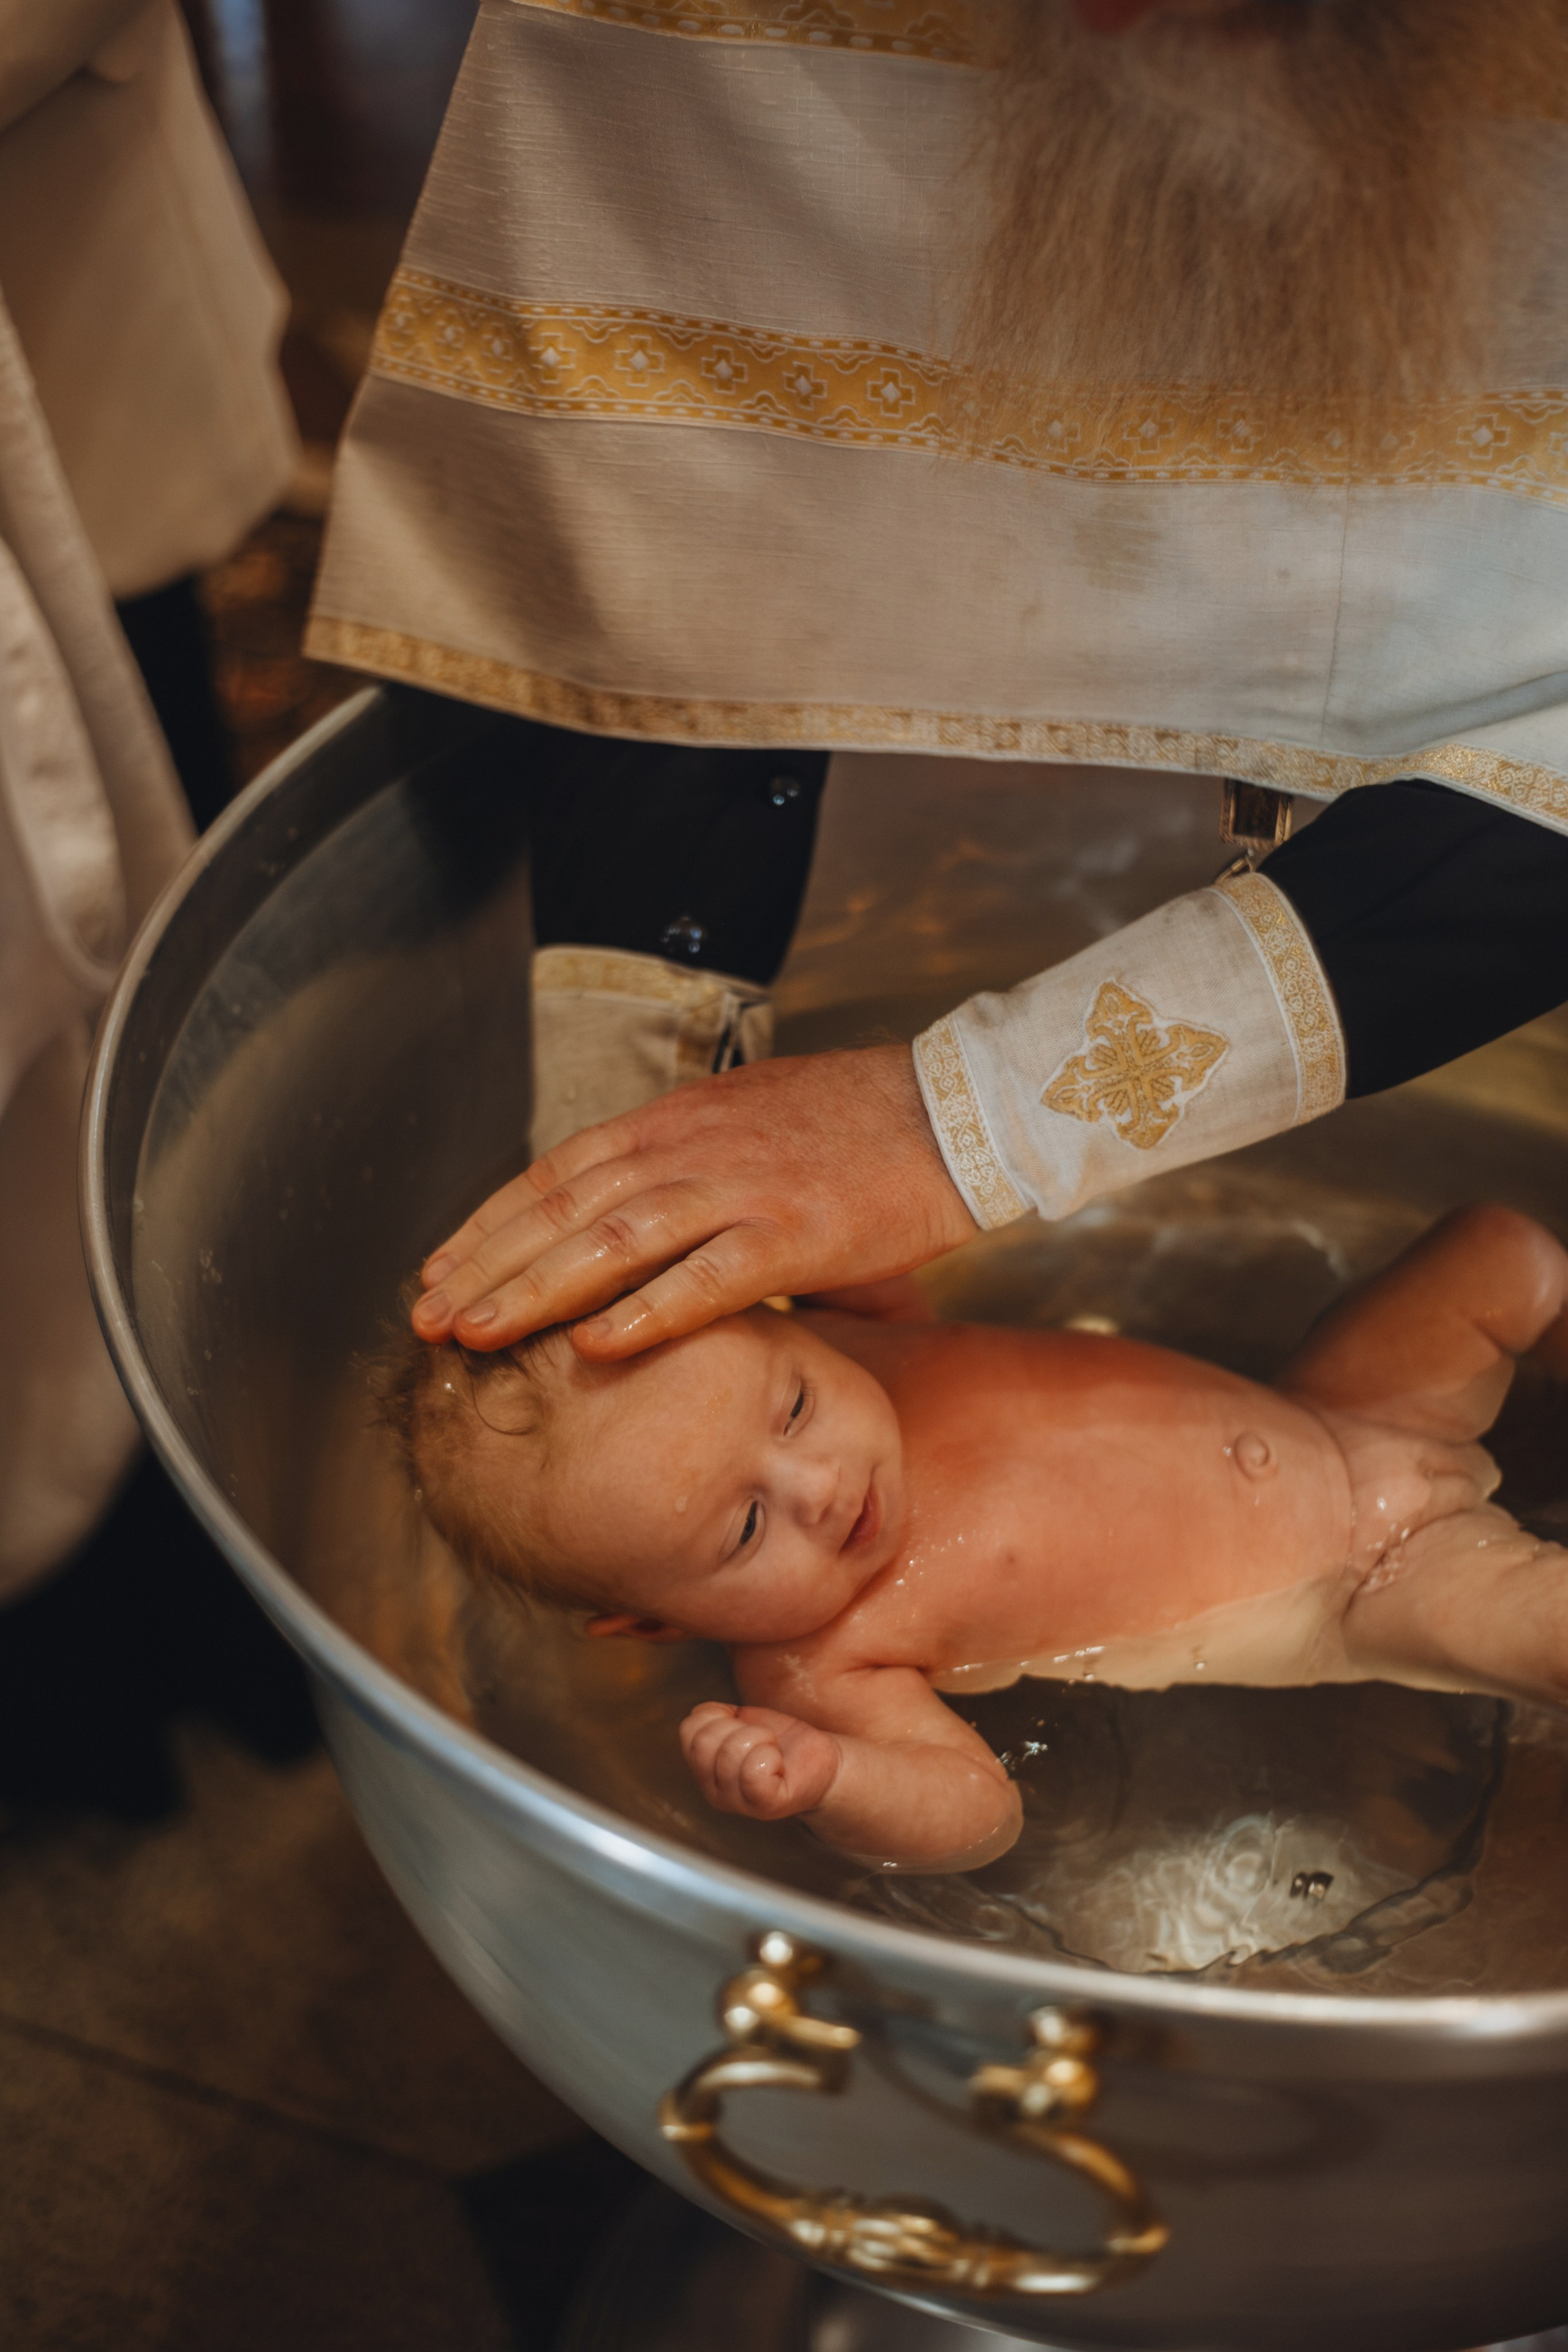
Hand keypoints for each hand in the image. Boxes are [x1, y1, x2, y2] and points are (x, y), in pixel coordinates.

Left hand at [413, 1042, 974, 1359]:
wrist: (953, 1108)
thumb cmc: (855, 1128)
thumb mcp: (745, 1127)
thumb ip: (684, 1170)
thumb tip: (634, 1223)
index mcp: (674, 1122)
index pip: (554, 1174)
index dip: (488, 1224)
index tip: (439, 1269)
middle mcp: (689, 1148)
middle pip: (563, 1210)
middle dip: (487, 1266)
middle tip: (428, 1318)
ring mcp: (738, 1188)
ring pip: (612, 1243)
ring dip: (536, 1292)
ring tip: (478, 1336)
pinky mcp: (793, 1232)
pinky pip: (706, 1279)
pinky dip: (646, 1312)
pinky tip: (594, 1347)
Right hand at [679, 1701, 840, 1821]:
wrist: (821, 1764)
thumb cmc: (782, 1742)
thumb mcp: (742, 1722)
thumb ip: (715, 1717)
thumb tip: (703, 1712)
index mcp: (704, 1767)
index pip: (688, 1728)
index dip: (717, 1714)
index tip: (741, 1723)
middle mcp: (713, 1790)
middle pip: (704, 1740)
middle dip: (739, 1726)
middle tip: (761, 1738)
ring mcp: (737, 1802)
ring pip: (731, 1750)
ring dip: (761, 1738)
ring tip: (772, 1750)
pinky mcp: (765, 1805)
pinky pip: (754, 1771)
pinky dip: (770, 1756)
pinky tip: (778, 1764)